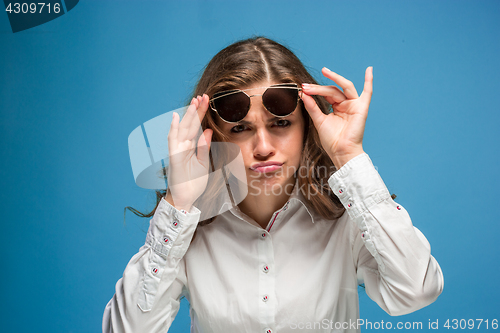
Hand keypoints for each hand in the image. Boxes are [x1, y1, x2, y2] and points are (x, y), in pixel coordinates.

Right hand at [166, 95, 212, 210]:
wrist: (186, 199)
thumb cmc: (193, 182)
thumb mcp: (203, 163)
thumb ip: (204, 147)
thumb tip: (207, 130)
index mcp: (191, 148)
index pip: (197, 127)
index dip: (201, 114)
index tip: (206, 101)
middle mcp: (183, 146)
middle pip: (190, 125)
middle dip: (196, 110)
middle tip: (202, 96)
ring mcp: (177, 151)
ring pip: (182, 129)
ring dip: (187, 115)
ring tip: (194, 102)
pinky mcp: (174, 157)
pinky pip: (172, 141)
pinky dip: (174, 129)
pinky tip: (176, 118)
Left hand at [301, 67, 372, 168]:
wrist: (340, 152)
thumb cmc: (331, 140)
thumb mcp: (319, 120)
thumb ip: (312, 106)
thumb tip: (303, 93)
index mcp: (337, 107)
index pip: (326, 93)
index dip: (315, 90)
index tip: (302, 88)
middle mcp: (346, 104)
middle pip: (333, 90)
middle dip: (320, 87)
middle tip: (306, 86)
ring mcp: (354, 105)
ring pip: (343, 88)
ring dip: (334, 79)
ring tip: (324, 72)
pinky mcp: (361, 109)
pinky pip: (367, 93)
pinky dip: (369, 81)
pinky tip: (369, 70)